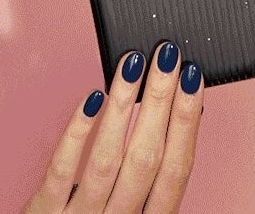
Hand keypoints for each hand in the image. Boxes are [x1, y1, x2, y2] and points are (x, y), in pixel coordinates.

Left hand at [22, 42, 203, 212]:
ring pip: (107, 158)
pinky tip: (92, 98)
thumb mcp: (139, 208)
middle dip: (159, 100)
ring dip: (123, 105)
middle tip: (166, 57)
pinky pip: (62, 170)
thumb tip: (178, 114)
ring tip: (131, 64)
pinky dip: (78, 132)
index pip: (177, 168)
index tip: (192, 78)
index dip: (187, 121)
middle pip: (147, 158)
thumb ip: (155, 173)